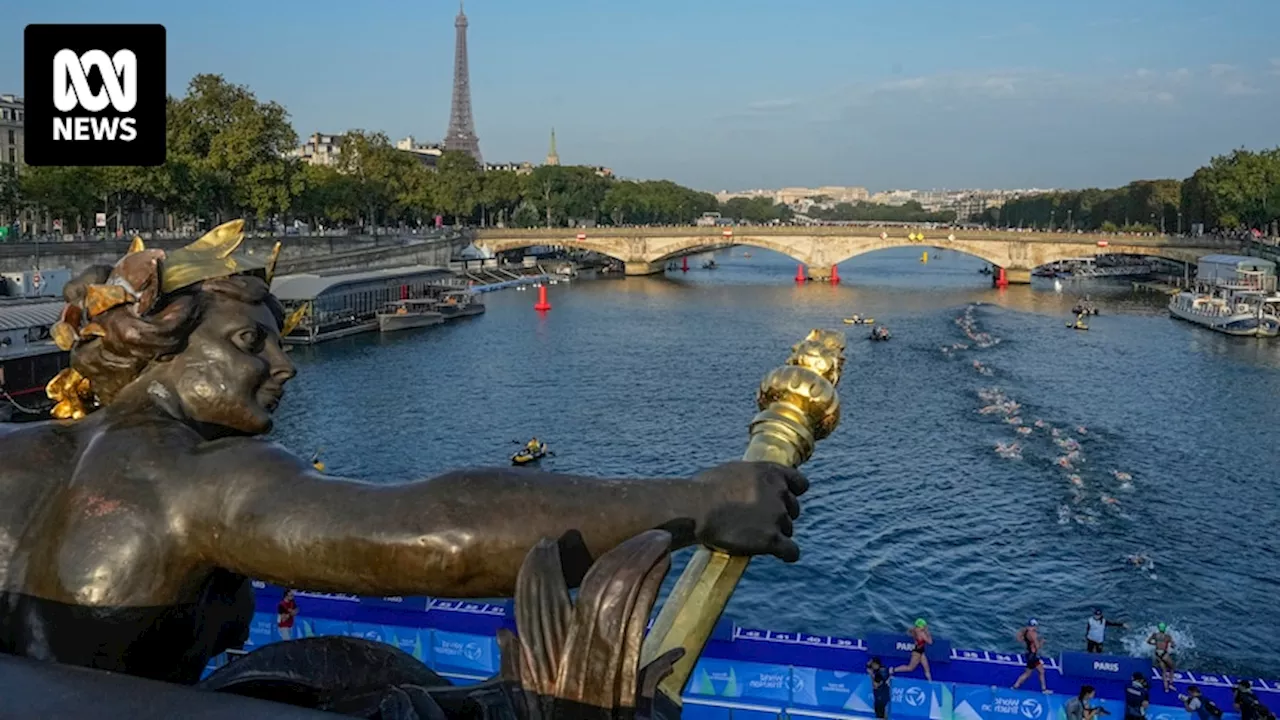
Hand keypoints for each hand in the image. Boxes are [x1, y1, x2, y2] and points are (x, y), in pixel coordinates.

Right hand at [692, 461, 807, 561]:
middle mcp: (779, 492)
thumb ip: (751, 478)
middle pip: (793, 509)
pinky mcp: (772, 539)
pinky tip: (781, 556)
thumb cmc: (704, 490)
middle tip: (760, 523)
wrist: (696, 508)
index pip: (800, 483)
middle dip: (780, 516)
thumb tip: (750, 486)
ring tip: (754, 538)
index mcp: (771, 472)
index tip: (783, 501)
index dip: (792, 493)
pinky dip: (787, 554)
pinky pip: (791, 551)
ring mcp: (777, 516)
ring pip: (788, 529)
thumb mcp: (733, 472)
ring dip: (776, 534)